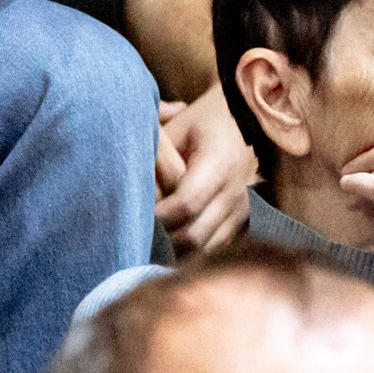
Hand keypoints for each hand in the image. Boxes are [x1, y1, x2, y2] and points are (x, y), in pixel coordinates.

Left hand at [155, 83, 257, 254]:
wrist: (245, 123)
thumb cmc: (201, 122)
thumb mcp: (177, 125)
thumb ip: (155, 148)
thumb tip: (128, 172)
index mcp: (219, 163)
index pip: (187, 204)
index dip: (159, 215)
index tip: (138, 214)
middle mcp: (235, 193)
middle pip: (195, 235)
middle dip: (163, 239)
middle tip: (138, 233)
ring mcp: (242, 212)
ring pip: (205, 249)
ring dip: (176, 249)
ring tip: (151, 241)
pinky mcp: (242, 224)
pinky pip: (214, 248)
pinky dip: (191, 251)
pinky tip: (171, 242)